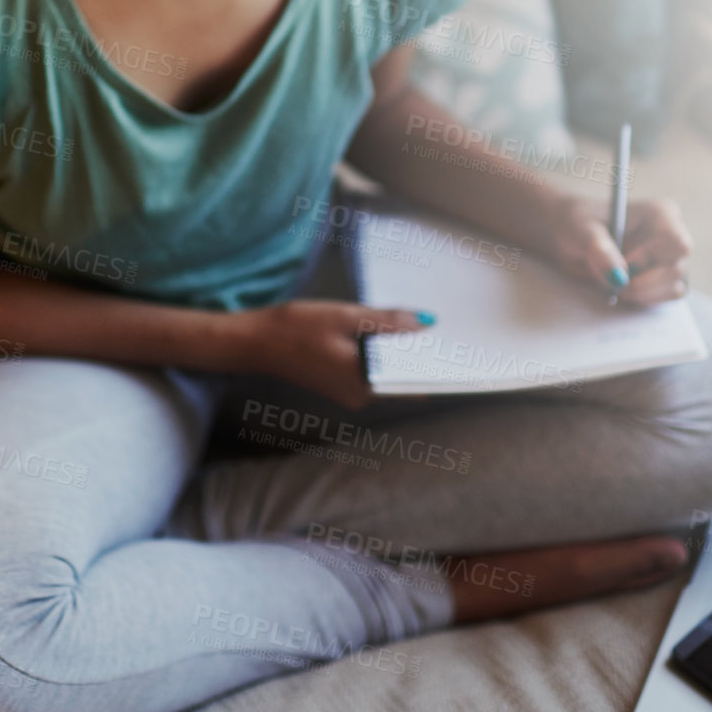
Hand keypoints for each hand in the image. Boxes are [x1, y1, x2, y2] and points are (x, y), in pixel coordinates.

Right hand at [236, 299, 434, 410]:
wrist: (256, 341)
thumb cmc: (297, 329)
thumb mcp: (346, 316)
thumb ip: (387, 321)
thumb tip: (425, 323)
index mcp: (364, 383)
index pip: (412, 382)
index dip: (433, 365)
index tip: (455, 347)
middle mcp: (360, 395)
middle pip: (400, 375)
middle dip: (417, 353)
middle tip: (436, 325)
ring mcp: (349, 392)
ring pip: (385, 370)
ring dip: (397, 350)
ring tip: (415, 323)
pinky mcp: (339, 383)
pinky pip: (369, 368)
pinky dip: (378, 351)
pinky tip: (382, 329)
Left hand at [543, 193, 692, 305]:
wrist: (571, 237)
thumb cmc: (579, 223)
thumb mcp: (582, 231)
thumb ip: (599, 250)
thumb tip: (618, 276)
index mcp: (660, 214)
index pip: (676, 243)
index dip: (649, 260)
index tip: (623, 266)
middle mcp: (671, 234)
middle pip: (677, 268)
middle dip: (642, 281)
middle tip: (614, 281)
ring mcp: (671, 258)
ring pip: (675, 286)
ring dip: (642, 292)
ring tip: (613, 282)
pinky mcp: (665, 278)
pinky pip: (669, 296)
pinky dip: (645, 298)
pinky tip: (624, 289)